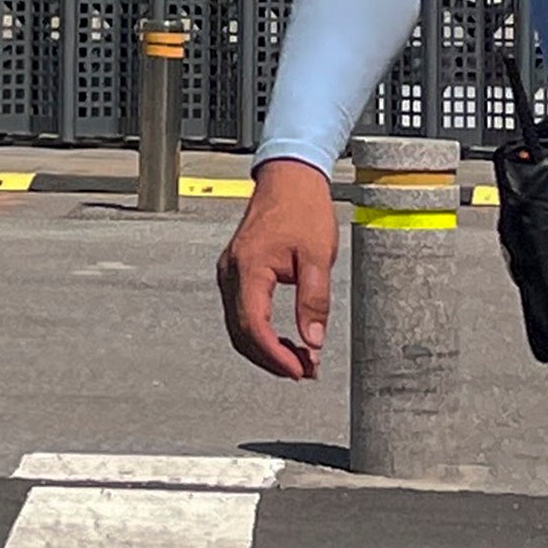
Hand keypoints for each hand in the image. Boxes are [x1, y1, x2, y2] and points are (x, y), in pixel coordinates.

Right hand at [217, 160, 338, 379]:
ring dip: (265, 348)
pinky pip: (241, 312)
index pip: (254, 326)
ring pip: (239, 326)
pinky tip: (283, 339)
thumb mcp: (318, 256)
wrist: (289, 176)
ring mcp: (230, 271)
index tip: (299, 370)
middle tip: (304, 371)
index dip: (275, 355)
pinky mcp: (236, 271)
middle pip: (242, 333)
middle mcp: (231, 272)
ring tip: (298, 360)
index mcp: (249, 267)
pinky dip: (260, 332)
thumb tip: (313, 341)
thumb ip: (314, 300)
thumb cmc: (303, 207)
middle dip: (271, 359)